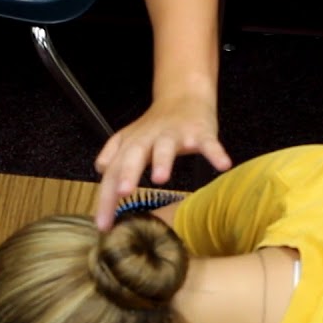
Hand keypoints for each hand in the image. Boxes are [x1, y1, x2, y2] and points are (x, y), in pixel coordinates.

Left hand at [93, 93, 230, 228]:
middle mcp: (149, 139)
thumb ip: (113, 155)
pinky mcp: (200, 132)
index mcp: (131, 145)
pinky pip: (209, 143)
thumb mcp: (130, 138)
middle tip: (122, 192)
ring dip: (162, 160)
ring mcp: (175, 135)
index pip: (113, 173)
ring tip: (160, 179)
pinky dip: (216, 153)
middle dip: (128, 173)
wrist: (184, 96)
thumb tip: (100, 171)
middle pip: (134, 155)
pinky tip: (223, 165)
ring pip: (166, 146)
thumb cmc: (157, 125)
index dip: (106, 199)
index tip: (103, 226)